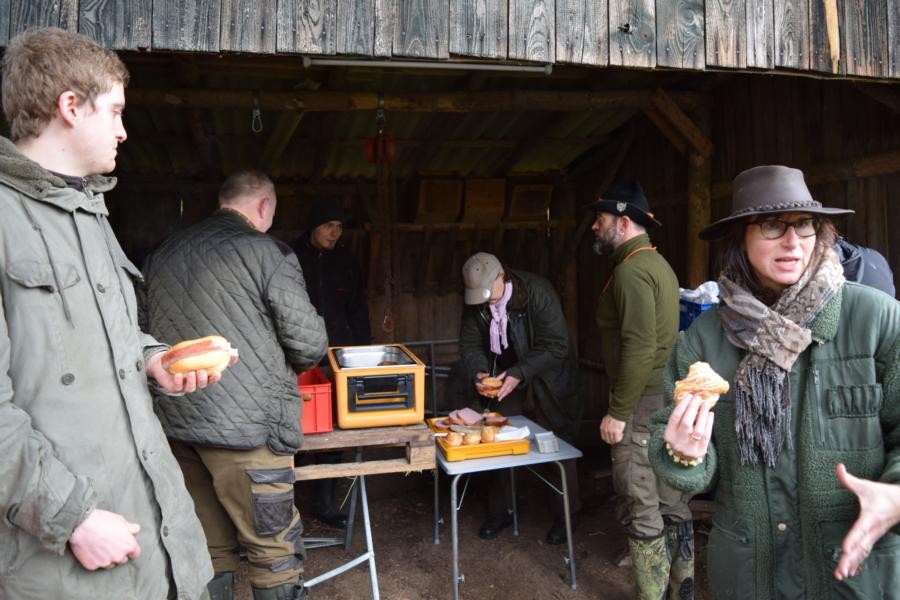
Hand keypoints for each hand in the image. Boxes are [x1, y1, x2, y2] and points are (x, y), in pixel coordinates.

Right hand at [69, 509, 140, 569]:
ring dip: (107, 559)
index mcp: (129, 545)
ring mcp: (105, 562)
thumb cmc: (102, 520)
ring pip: (110, 564)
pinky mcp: (93, 566)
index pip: (135, 554)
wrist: (80, 525)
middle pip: (122, 560)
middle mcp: (119, 556)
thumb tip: (136, 530)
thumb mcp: (120, 520)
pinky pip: (96, 565)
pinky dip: (95, 560)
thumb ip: (130, 527)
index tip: (126, 548)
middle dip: (118, 554)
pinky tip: (91, 550)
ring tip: (100, 547)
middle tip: (110, 545)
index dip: (131, 550)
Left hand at [146, 351, 219, 393]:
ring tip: (191, 373)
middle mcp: (194, 382)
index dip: (215, 378)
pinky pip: (177, 387)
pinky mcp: (174, 387)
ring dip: (192, 382)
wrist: (164, 361)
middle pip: (202, 385)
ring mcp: (184, 386)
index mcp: (202, 375)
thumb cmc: (184, 358)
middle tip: (201, 372)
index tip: (217, 373)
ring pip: (191, 388)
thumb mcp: (199, 353)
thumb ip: (215, 353)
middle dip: (203, 379)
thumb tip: (234, 353)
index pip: (211, 379)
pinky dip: (178, 382)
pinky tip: (178, 375)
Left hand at [494, 372, 519, 400]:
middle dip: (502, 395)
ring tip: (500, 398)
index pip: (504, 387)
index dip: (501, 391)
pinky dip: (507, 394)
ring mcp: (513, 386)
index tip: (498, 394)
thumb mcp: (505, 373)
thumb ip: (500, 376)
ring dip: (504, 395)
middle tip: (499, 399)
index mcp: (508, 381)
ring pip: (508, 392)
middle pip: (506, 391)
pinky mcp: (514, 387)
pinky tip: (504, 395)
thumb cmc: (512, 372)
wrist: (519, 373)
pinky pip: (510, 391)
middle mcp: (511, 384)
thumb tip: (496, 379)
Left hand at [599, 414, 625, 444]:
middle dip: (613, 441)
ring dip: (617, 439)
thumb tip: (607, 432)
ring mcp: (610, 432)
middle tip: (616, 438)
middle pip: (608, 441)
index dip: (608, 439)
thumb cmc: (613, 415)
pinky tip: (621, 434)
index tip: (611, 439)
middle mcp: (605, 430)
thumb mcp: (605, 420)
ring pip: (613, 441)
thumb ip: (605, 427)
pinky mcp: (616, 432)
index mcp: (602, 428)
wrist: (618, 412)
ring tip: (620, 434)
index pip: (604, 438)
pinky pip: (617, 439)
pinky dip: (620, 438)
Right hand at [663, 393, 714, 460]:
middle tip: (698, 398)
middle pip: (686, 422)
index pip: (675, 417)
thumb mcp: (673, 431)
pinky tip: (710, 414)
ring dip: (702, 414)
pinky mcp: (701, 450)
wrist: (682, 460)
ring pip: (698, 429)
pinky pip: (706, 435)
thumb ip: (679, 418)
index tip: (688, 396)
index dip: (682, 405)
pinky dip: (709, 422)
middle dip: (693, 408)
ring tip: (705, 404)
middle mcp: (678, 441)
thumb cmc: (678, 440)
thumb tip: (689, 401)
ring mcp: (690, 446)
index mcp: (669, 435)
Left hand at [833, 464, 899, 580]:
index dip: (853, 539)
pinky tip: (848, 572)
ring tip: (841, 575)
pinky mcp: (872, 539)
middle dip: (850, 560)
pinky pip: (864, 554)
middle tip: (840, 572)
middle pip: (860, 548)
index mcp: (870, 519)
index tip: (846, 548)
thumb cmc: (883, 495)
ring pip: (861, 554)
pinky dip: (856, 563)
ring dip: (851, 564)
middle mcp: (872, 531)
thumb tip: (838, 467)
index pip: (860, 531)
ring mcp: (873, 537)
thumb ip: (849, 479)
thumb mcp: (866, 485)